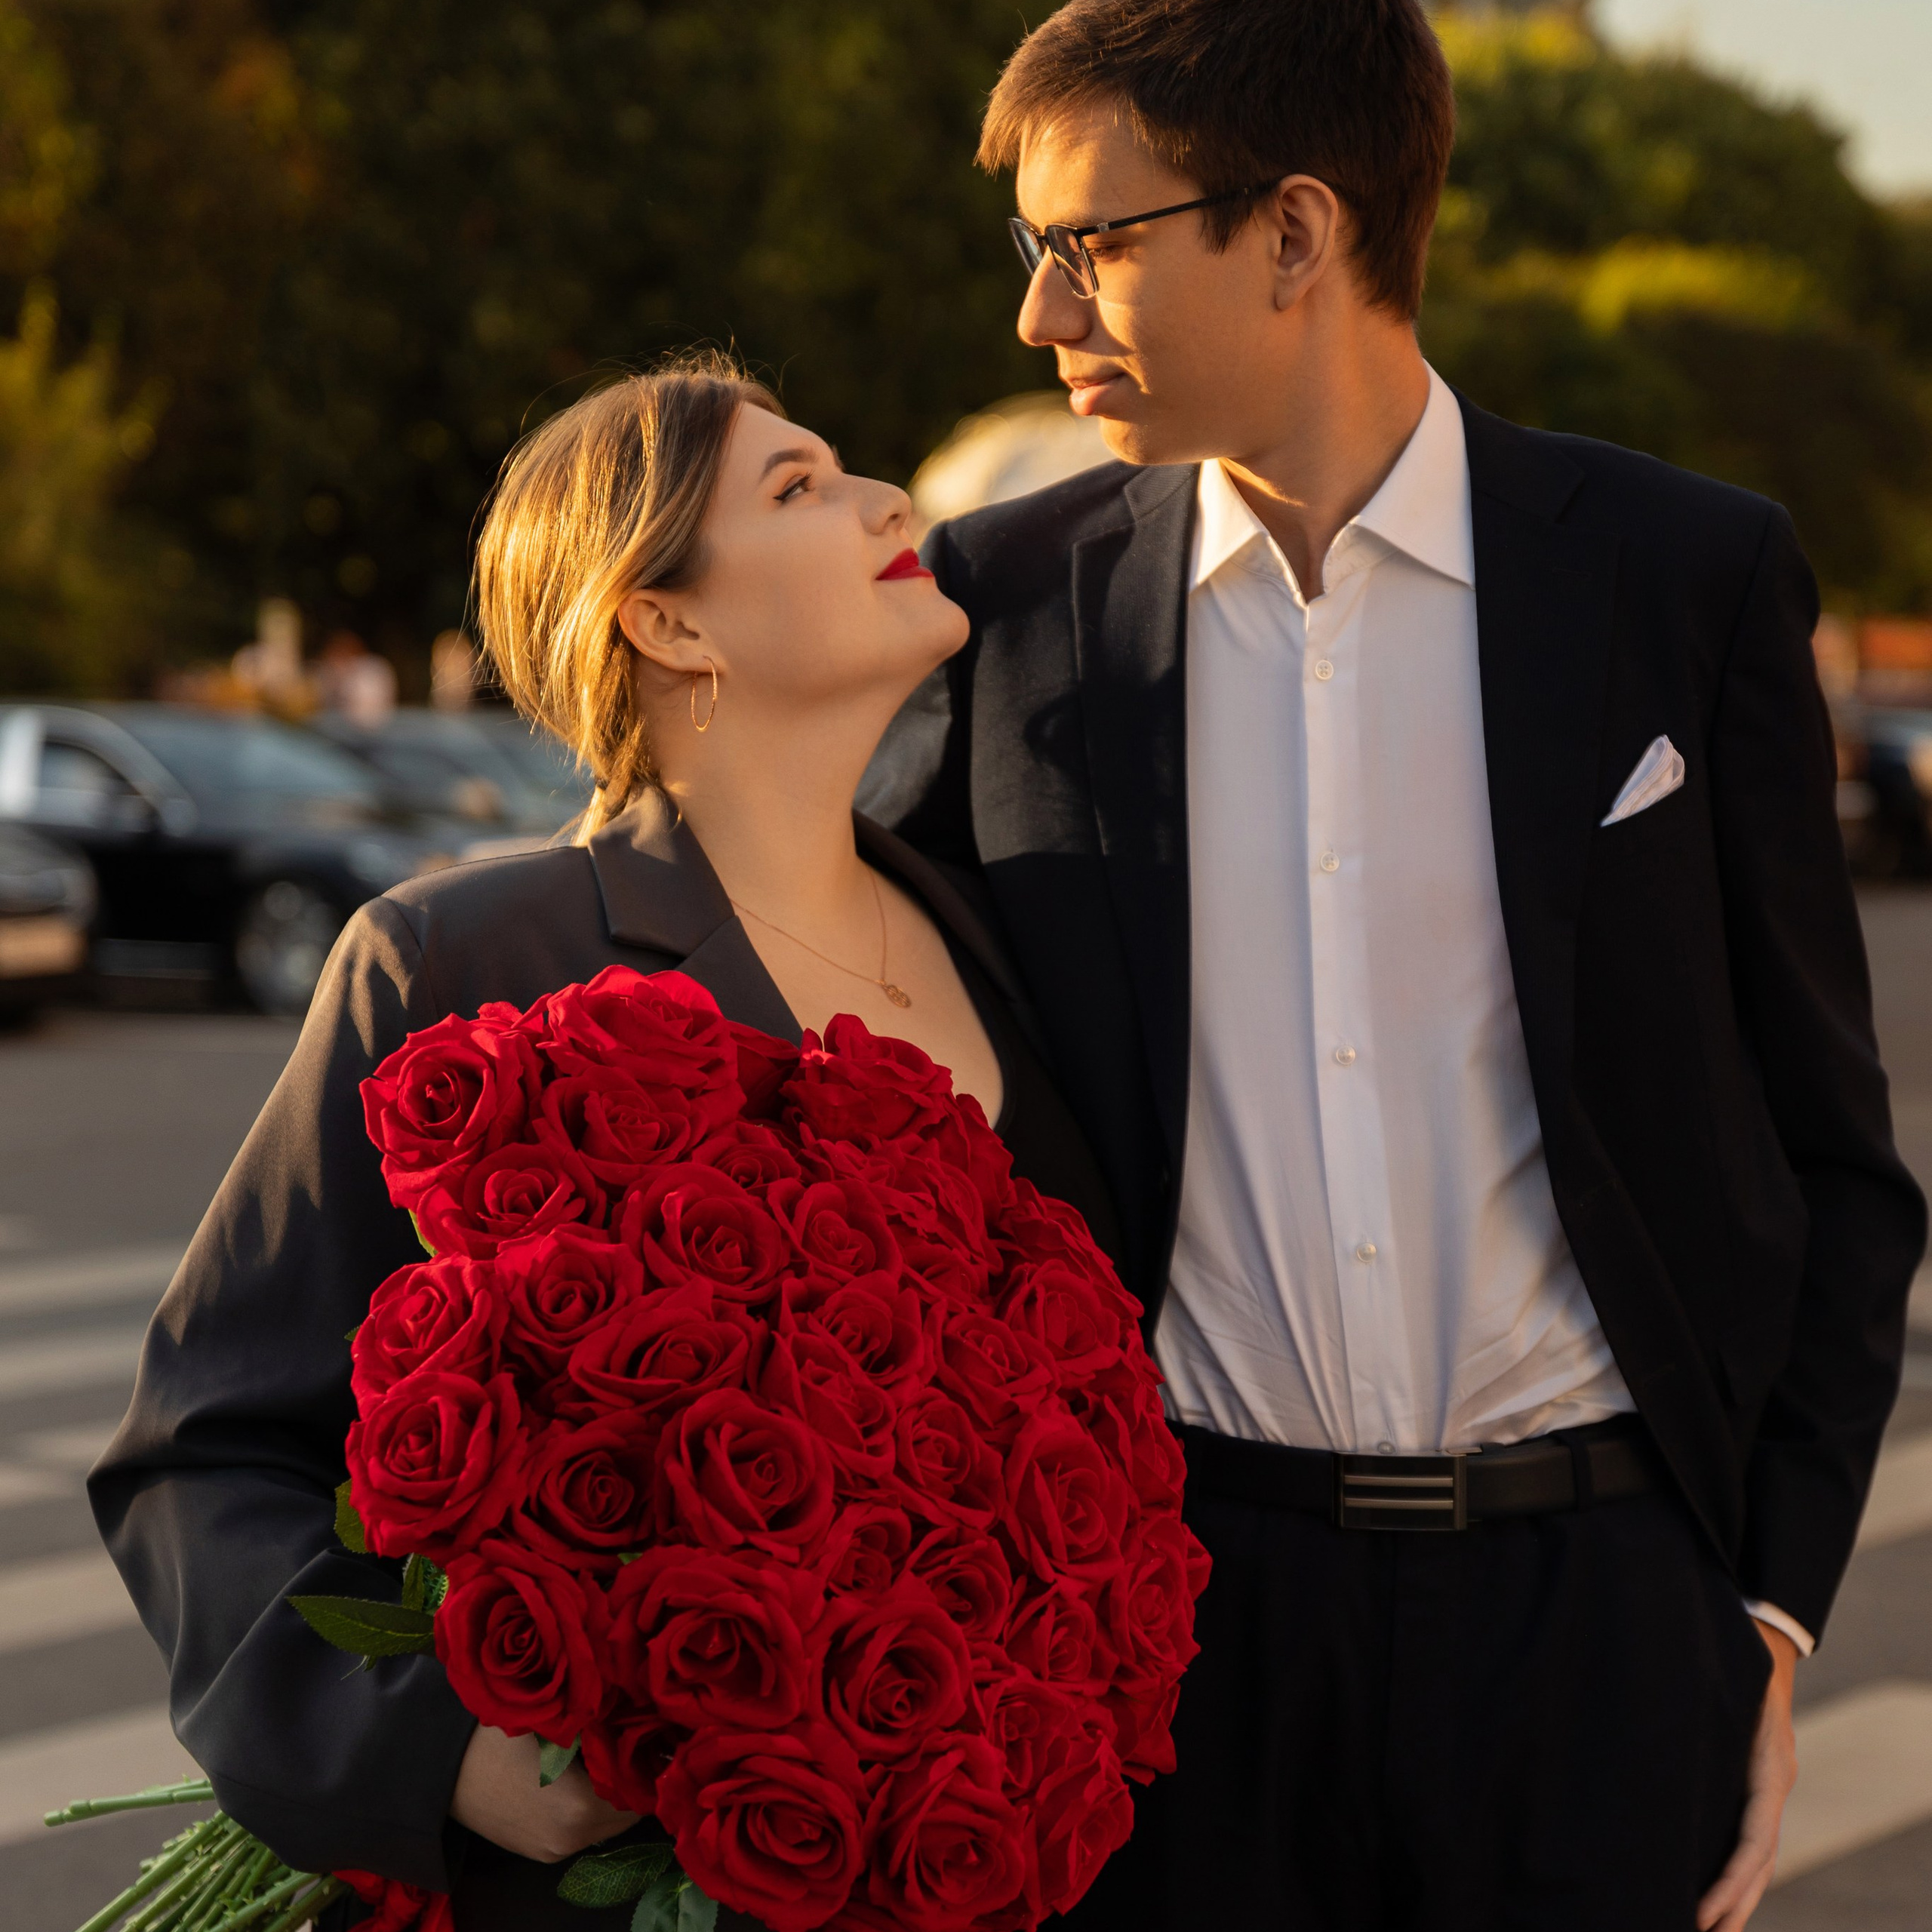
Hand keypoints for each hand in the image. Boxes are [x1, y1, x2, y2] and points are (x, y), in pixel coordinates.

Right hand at [449, 1725, 639, 1863]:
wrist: (438, 1770)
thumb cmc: (495, 1737)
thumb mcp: (552, 1723)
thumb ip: (599, 1727)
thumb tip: (640, 1718)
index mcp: (580, 1809)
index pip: (641, 1791)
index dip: (649, 1760)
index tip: (653, 1734)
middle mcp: (572, 1840)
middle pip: (627, 1813)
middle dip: (632, 1780)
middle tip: (634, 1742)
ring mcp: (555, 1852)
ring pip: (606, 1824)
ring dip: (610, 1796)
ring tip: (607, 1756)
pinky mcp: (540, 1854)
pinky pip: (583, 1831)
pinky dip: (589, 1808)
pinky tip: (580, 1777)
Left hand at [1696, 1622, 1799, 1930]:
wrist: (1760, 1633)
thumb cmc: (1730, 1650)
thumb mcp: (1720, 1677)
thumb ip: (1688, 1702)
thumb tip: (1634, 1708)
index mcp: (1767, 1769)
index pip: (1753, 1843)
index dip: (1729, 1884)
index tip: (1701, 1915)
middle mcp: (1770, 1784)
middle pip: (1758, 1863)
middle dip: (1733, 1906)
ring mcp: (1764, 1786)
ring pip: (1756, 1858)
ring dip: (1735, 1898)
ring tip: (1703, 1931)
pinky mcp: (1751, 1782)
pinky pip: (1746, 1837)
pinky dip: (1733, 1871)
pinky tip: (1707, 1891)